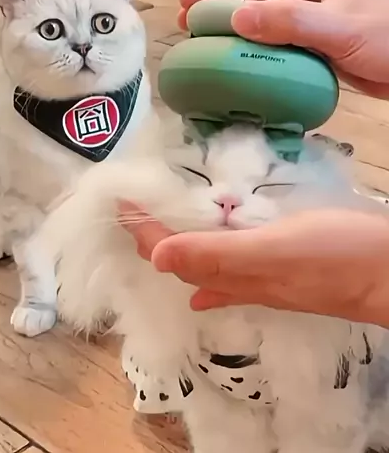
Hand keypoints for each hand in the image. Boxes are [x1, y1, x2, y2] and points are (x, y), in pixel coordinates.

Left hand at [119, 202, 388, 327]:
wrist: (388, 273)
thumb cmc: (332, 257)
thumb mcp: (273, 252)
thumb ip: (217, 255)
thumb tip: (157, 258)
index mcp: (228, 271)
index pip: (169, 251)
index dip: (142, 229)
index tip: (119, 200)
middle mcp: (237, 280)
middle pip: (181, 262)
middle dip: (151, 240)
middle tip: (132, 212)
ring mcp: (259, 278)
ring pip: (203, 266)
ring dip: (177, 249)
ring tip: (157, 232)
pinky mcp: (281, 268)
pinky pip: (230, 270)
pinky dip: (210, 265)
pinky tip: (204, 279)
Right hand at [179, 0, 388, 98]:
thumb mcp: (340, 25)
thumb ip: (289, 21)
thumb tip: (238, 20)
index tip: (190, 2)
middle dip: (228, 8)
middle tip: (192, 26)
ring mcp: (323, 12)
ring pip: (273, 18)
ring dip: (244, 32)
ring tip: (211, 46)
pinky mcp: (326, 39)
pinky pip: (287, 40)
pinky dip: (265, 50)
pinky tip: (246, 62)